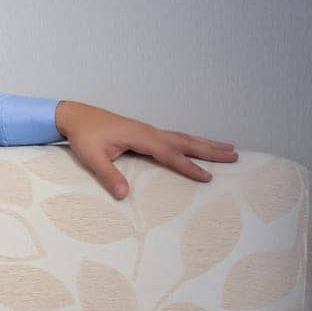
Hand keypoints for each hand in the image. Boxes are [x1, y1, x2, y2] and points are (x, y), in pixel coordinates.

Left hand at [55, 101, 237, 199]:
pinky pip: (174, 137)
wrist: (76, 116)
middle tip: (236, 156)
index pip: (170, 154)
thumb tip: (123, 195)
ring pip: (183, 137)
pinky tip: (198, 145)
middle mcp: (149, 131)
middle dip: (210, 150)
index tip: (208, 177)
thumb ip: (108, 175)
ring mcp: (149, 131)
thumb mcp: (92, 158)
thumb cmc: (83, 136)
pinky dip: (191, 141)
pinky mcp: (145, 132)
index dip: (189, 166)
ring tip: (229, 149)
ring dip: (206, 143)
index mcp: (140, 137)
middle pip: (186, 141)